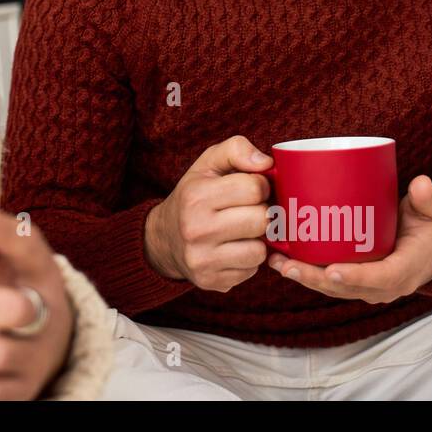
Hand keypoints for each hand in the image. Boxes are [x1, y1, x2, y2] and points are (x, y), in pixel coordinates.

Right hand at [144, 135, 273, 291]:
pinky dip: (248, 260)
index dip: (260, 186)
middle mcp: (196, 229)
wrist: (164, 238)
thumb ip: (236, 150)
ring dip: (258, 240)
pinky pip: (251, 271)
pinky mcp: (210, 281)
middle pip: (261, 220)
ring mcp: (202, 259)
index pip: (255, 188)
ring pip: (259, 250)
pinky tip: (234, 249)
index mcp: (196, 196)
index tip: (251, 189)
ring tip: (243, 231)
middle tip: (251, 211)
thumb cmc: (194, 195)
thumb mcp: (208, 164)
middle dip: (262, 213)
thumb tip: (266, 163)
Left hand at [268, 175, 431, 303]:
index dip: (356, 277)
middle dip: (316, 279)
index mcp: (405, 270)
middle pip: (347, 288)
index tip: (332, 271)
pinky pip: (329, 283)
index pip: (381, 278)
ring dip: (304, 278)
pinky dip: (307, 274)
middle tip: (289, 266)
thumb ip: (428, 198)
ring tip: (277, 263)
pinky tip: (281, 261)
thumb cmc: (430, 228)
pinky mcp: (355, 281)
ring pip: (333, 289)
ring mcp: (368, 286)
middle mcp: (384, 286)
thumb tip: (421, 184)